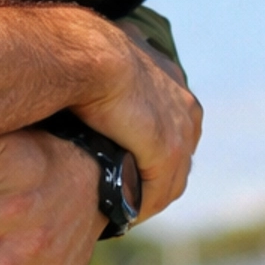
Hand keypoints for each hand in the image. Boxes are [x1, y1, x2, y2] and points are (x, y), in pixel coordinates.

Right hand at [69, 25, 200, 218]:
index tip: (130, 160)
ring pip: (171, 178)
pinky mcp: (167, 151)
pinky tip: (122, 214)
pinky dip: (141, 205)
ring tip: (122, 209)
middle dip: (156, 176)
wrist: (85, 54)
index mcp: (171, 77)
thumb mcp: (99, 54)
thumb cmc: (79, 50)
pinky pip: (159, 191)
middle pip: (178, 154)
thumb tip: (85, 67)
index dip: (152, 145)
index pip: (171, 122)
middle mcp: (184, 104)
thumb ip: (104, 67)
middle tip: (128, 193)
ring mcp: (180, 130)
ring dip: (148, 196)